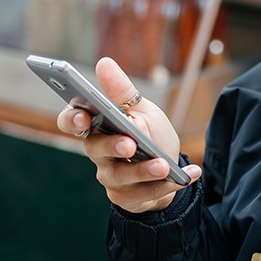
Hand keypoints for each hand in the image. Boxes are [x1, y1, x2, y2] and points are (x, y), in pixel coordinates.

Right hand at [56, 57, 200, 212]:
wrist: (168, 169)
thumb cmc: (149, 133)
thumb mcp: (142, 109)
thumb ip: (122, 92)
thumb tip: (104, 63)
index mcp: (98, 125)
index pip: (72, 120)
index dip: (72, 119)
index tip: (82, 116)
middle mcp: (98, 152)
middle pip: (96, 149)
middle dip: (113, 146)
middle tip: (130, 144)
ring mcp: (111, 177)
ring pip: (121, 176)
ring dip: (143, 171)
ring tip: (164, 165)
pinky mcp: (127, 197)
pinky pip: (144, 194)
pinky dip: (167, 185)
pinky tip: (188, 175)